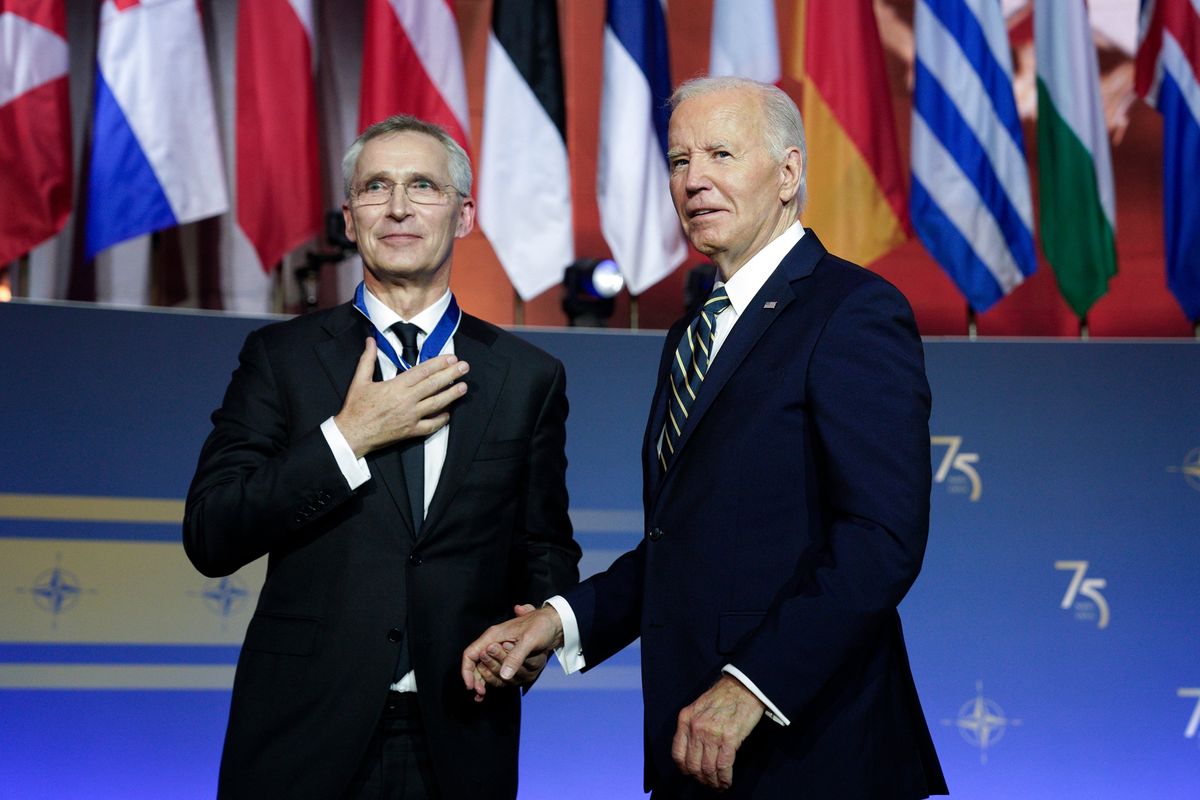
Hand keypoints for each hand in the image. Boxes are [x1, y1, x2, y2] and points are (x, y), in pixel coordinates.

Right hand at [334, 338, 468, 456]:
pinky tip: (448, 412)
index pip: (422, 371)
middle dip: (451, 374)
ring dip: (452, 395)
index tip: (452, 358)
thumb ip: (367, 359)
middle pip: (434, 385)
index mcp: (396, 386)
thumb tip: (370, 340)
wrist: (352, 435)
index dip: (439, 363)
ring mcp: (411, 417)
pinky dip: (441, 419)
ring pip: (437, 404)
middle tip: (465, 367)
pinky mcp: (411, 431)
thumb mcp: (359, 380)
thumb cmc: (356, 408)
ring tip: (464, 387)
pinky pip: (431, 425)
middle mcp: (406, 401)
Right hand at [462, 604, 563, 700]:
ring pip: (491, 671)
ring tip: (497, 680)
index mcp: (493, 636)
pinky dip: (498, 681)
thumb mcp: (529, 640)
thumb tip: (504, 676)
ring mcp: (503, 652)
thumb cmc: (540, 626)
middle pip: (478, 666)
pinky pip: (501, 673)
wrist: (555, 623)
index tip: (471, 687)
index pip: (470, 655)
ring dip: (493, 678)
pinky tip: (493, 690)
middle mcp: (495, 643)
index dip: (467, 672)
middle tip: (482, 691)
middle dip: (479, 680)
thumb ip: (515, 657)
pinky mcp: (511, 658)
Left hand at [671, 675, 764, 789]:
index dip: (684, 769)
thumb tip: (693, 752)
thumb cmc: (723, 696)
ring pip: (708, 768)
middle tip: (707, 783)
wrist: (743, 686)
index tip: (691, 774)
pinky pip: (723, 766)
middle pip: (693, 765)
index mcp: (685, 719)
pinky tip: (726, 782)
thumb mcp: (699, 708)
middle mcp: (696, 728)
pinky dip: (724, 778)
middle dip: (700, 778)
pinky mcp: (729, 738)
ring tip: (718, 785)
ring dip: (713, 782)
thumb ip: (693, 727)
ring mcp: (712, 733)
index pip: (678, 753)